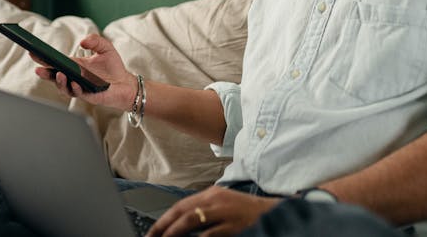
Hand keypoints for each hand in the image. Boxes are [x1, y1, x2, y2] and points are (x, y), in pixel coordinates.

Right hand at [33, 33, 136, 110]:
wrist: (126, 83)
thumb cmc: (113, 66)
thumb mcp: (105, 48)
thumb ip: (95, 40)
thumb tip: (83, 41)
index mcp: (74, 65)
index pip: (55, 62)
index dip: (44, 59)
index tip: (33, 52)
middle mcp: (73, 77)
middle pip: (54, 76)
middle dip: (45, 73)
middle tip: (38, 69)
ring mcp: (79, 88)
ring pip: (63, 87)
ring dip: (58, 82)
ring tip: (58, 74)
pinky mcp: (88, 96)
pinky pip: (77, 94)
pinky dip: (74, 88)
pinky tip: (74, 83)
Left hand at [145, 187, 280, 236]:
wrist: (273, 213)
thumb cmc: (248, 212)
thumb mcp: (224, 206)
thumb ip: (205, 212)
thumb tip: (183, 224)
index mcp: (212, 194)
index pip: (181, 205)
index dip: (165, 218)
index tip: (153, 231)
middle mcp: (215, 199)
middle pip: (182, 210)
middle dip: (163, 225)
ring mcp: (223, 211)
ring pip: (191, 220)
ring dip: (174, 232)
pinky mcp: (232, 224)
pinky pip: (209, 233)